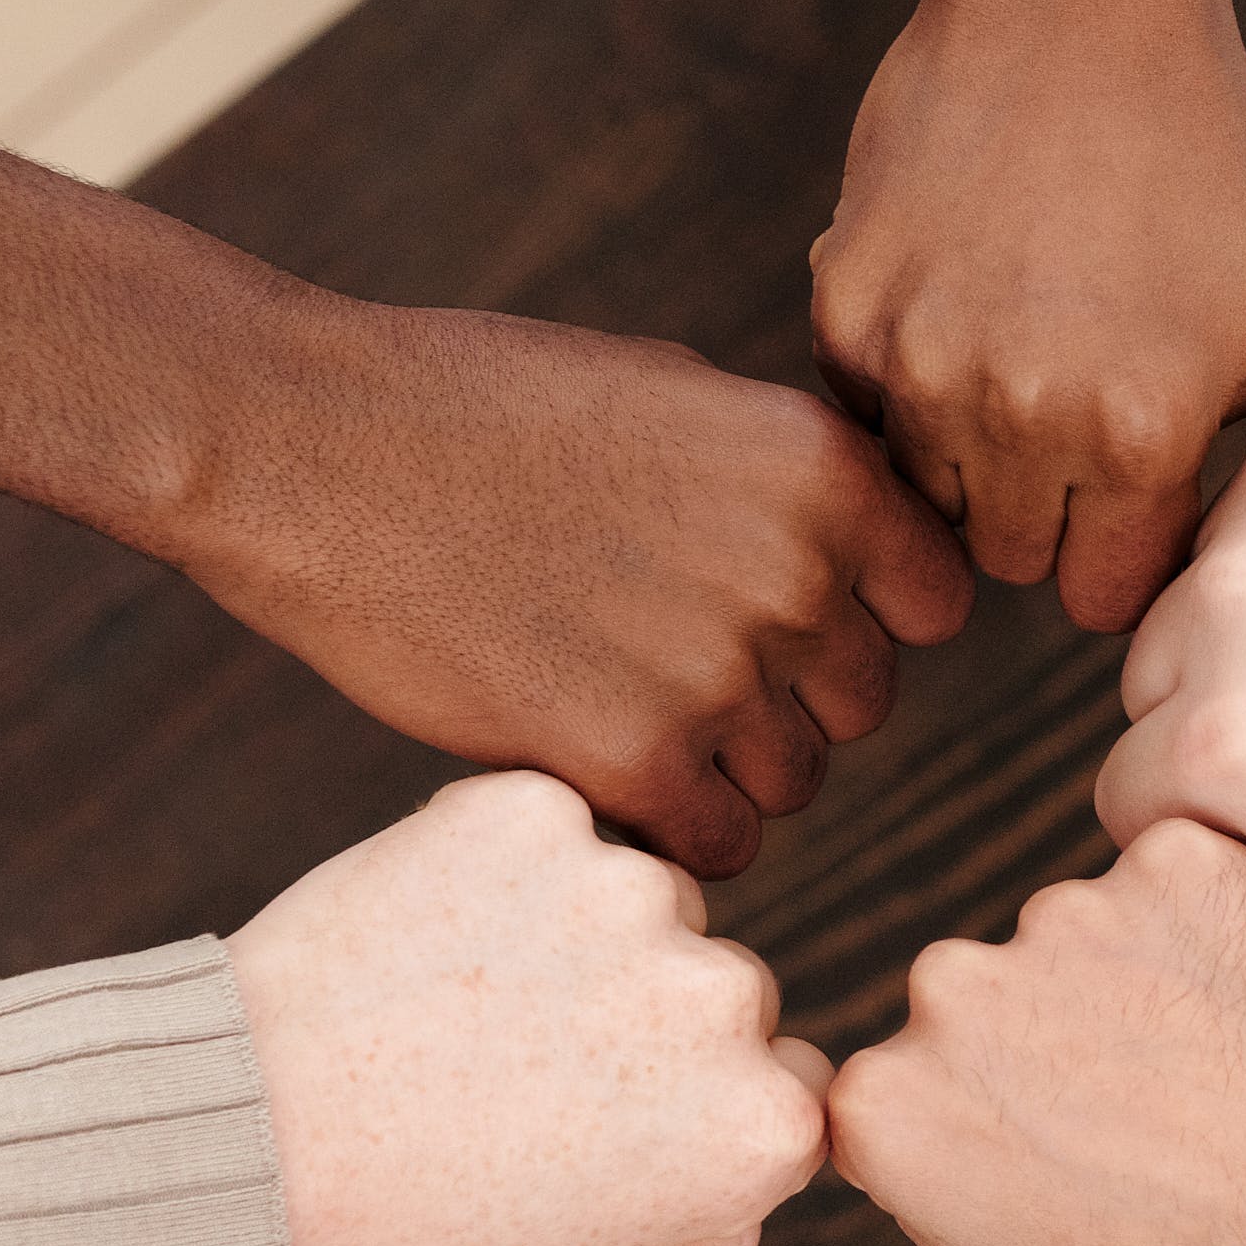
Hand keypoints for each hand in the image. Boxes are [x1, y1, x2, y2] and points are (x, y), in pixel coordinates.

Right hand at [178, 297, 972, 875]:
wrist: (313, 448)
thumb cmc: (481, 407)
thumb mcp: (672, 396)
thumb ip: (783, 481)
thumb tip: (867, 555)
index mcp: (822, 469)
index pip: (932, 604)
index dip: (860, 620)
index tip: (774, 616)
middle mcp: (797, 569)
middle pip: (859, 703)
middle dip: (781, 696)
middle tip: (660, 660)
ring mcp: (718, 670)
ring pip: (791, 784)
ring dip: (719, 770)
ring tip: (611, 704)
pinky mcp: (629, 758)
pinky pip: (714, 849)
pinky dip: (662, 830)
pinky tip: (588, 767)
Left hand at [231, 773, 832, 1245]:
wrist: (240, 1136)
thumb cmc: (407, 1244)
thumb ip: (711, 1240)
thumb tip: (772, 1151)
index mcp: (756, 1126)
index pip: (788, 1085)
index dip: (697, 1113)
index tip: (605, 1131)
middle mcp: (719, 996)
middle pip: (728, 989)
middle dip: (649, 1024)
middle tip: (519, 1077)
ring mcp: (625, 891)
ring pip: (642, 903)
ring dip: (581, 940)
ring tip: (465, 1014)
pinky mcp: (532, 812)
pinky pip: (549, 834)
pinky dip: (500, 872)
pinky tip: (432, 945)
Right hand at [813, 0, 1245, 635]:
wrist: (1078, 1)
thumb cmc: (1204, 159)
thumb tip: (1226, 564)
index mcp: (1142, 432)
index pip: (1105, 596)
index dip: (1123, 553)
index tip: (1132, 502)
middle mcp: (1022, 416)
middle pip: (1010, 561)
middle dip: (1046, 512)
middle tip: (1074, 418)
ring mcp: (917, 365)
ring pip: (927, 499)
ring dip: (969, 455)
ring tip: (1018, 354)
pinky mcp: (843, 308)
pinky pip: (864, 412)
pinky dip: (903, 379)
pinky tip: (959, 295)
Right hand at [828, 820, 1245, 1245]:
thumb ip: (941, 1201)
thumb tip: (918, 1132)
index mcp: (890, 1108)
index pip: (903, 1085)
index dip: (987, 1123)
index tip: (1062, 1153)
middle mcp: (953, 990)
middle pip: (986, 997)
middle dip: (1053, 1043)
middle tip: (1162, 1116)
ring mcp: (1069, 912)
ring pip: (1084, 934)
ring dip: (1140, 982)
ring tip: (1235, 1076)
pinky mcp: (1181, 858)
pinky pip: (1178, 883)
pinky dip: (1220, 929)